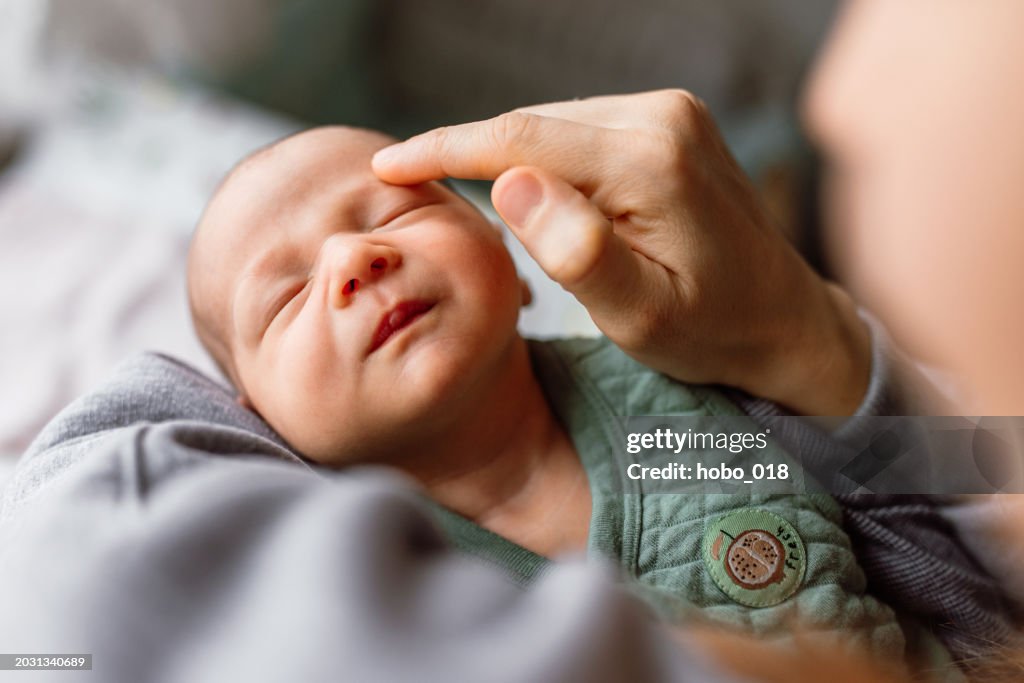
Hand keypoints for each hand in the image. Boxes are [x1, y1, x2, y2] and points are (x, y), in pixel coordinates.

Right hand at [373, 90, 869, 414]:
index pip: (521, 139)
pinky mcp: (671, 121)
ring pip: (554, 125)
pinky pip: (582, 130)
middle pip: (534, 126)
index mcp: (652, 162)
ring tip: (466, 199)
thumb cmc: (712, 331)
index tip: (388, 166)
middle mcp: (663, 117)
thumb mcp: (642, 316)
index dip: (445, 149)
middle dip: (469, 154)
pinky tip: (529, 192)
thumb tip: (509, 184)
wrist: (784, 318)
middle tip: (410, 187)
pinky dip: (544, 157)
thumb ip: (579, 253)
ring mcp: (671, 112)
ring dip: (508, 159)